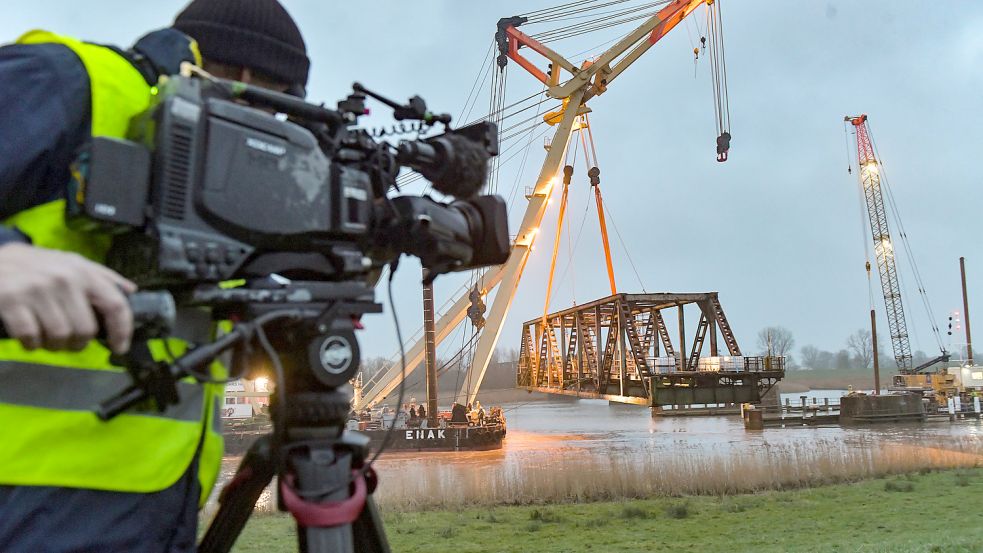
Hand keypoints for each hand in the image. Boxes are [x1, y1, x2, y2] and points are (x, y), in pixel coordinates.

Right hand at [0, 243, 136, 352]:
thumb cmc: (35, 265)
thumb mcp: (70, 262)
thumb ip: (101, 277)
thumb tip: (130, 291)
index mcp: (83, 271)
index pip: (115, 304)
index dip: (122, 331)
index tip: (120, 347)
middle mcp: (64, 279)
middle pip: (85, 329)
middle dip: (77, 342)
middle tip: (68, 340)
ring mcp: (37, 290)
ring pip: (60, 337)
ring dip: (53, 345)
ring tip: (47, 336)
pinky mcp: (11, 300)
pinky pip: (31, 337)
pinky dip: (31, 344)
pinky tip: (28, 336)